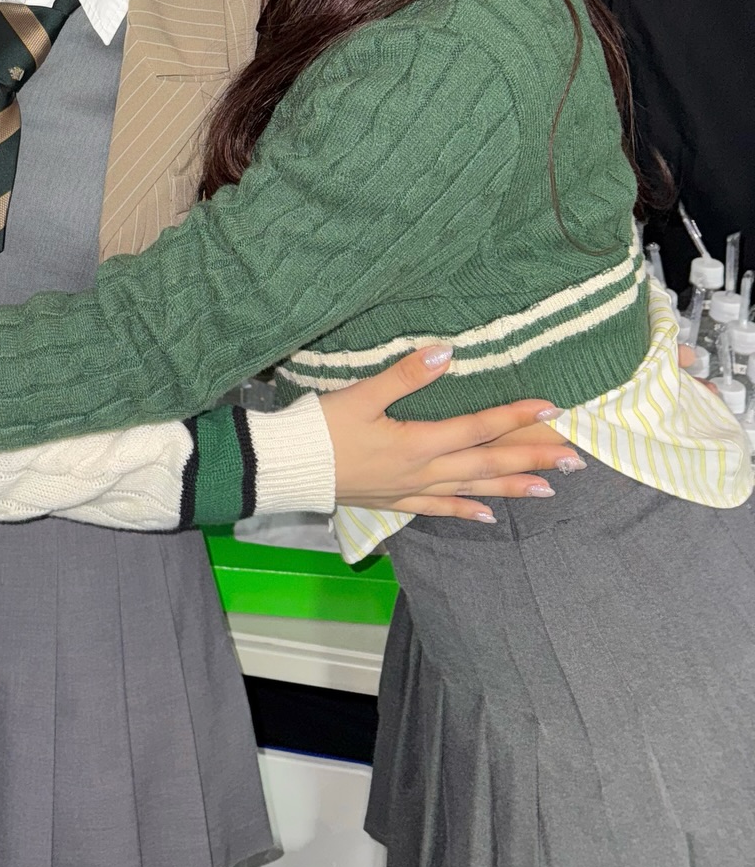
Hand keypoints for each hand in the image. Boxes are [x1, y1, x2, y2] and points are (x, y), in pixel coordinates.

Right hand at [320, 345, 582, 523]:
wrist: (290, 469)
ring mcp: (412, 488)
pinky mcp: (396, 499)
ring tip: (549, 488)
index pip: (479, 428)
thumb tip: (448, 352)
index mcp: (419, 442)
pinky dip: (466, 509)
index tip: (553, 408)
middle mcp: (424, 469)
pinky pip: (440, 507)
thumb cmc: (322, 428)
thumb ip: (406, 374)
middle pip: (487, 463)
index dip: (517, 416)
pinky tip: (488, 514)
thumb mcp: (361, 395)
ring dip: (512, 487)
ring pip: (472, 488)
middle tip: (575, 460)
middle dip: (532, 458)